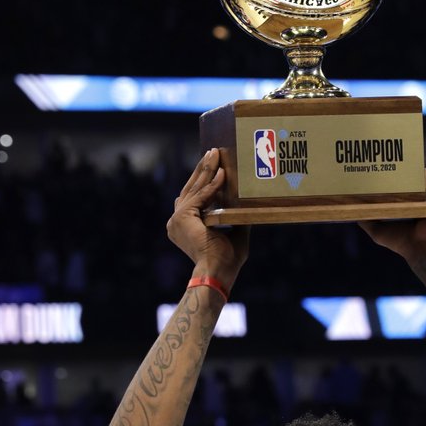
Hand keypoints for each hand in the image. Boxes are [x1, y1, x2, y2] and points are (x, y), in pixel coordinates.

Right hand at [166, 149, 249, 288]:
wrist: (218, 273)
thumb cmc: (227, 261)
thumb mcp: (236, 234)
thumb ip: (237, 219)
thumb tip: (248, 205)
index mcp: (186, 226)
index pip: (194, 197)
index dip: (203, 180)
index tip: (213, 164)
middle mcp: (177, 221)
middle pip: (191, 188)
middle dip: (203, 169)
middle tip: (212, 152)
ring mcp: (177, 219)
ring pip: (195, 188)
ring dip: (206, 170)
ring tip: (215, 154)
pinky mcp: (183, 217)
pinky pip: (201, 196)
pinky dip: (212, 184)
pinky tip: (222, 172)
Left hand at [359, 169, 425, 264]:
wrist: (422, 251)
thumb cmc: (403, 244)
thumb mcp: (379, 231)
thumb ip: (367, 220)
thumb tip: (351, 212)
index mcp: (417, 202)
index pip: (408, 181)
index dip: (398, 176)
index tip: (383, 170)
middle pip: (417, 175)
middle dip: (405, 171)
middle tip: (389, 168)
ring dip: (413, 177)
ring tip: (401, 182)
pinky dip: (423, 184)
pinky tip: (415, 192)